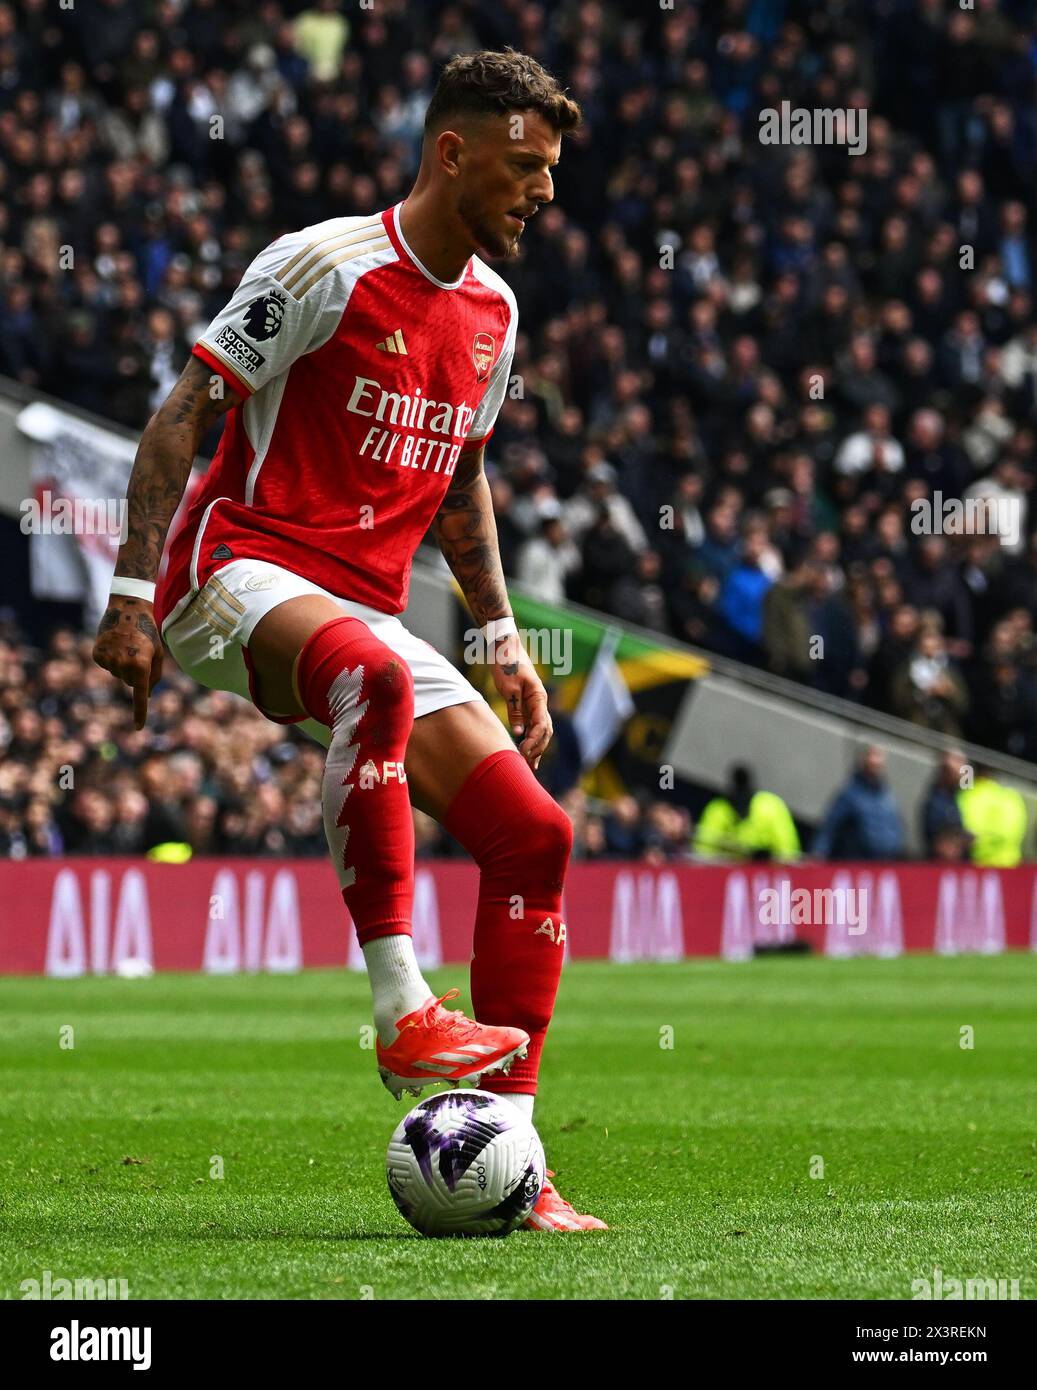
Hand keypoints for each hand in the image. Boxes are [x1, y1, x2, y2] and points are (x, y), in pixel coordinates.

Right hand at [92, 598, 162, 729]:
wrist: (127, 609)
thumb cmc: (148, 632)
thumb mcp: (157, 653)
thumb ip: (154, 676)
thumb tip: (146, 695)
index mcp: (142, 665)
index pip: (140, 695)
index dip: (140, 713)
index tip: (139, 728)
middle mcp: (124, 665)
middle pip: (130, 683)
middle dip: (136, 673)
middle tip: (138, 652)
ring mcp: (108, 660)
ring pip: (118, 675)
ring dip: (123, 665)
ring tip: (126, 645)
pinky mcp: (97, 655)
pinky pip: (107, 665)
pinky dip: (111, 658)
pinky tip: (115, 644)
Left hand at [490, 632, 551, 770]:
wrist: (505, 646)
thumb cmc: (506, 663)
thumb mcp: (508, 688)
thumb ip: (515, 710)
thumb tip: (520, 733)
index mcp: (539, 697)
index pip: (541, 725)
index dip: (534, 741)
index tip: (523, 752)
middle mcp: (540, 701)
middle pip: (545, 731)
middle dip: (538, 749)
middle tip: (528, 765)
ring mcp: (535, 702)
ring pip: (541, 729)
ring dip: (537, 747)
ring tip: (531, 765)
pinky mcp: (527, 702)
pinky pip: (533, 724)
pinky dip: (531, 738)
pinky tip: (526, 750)